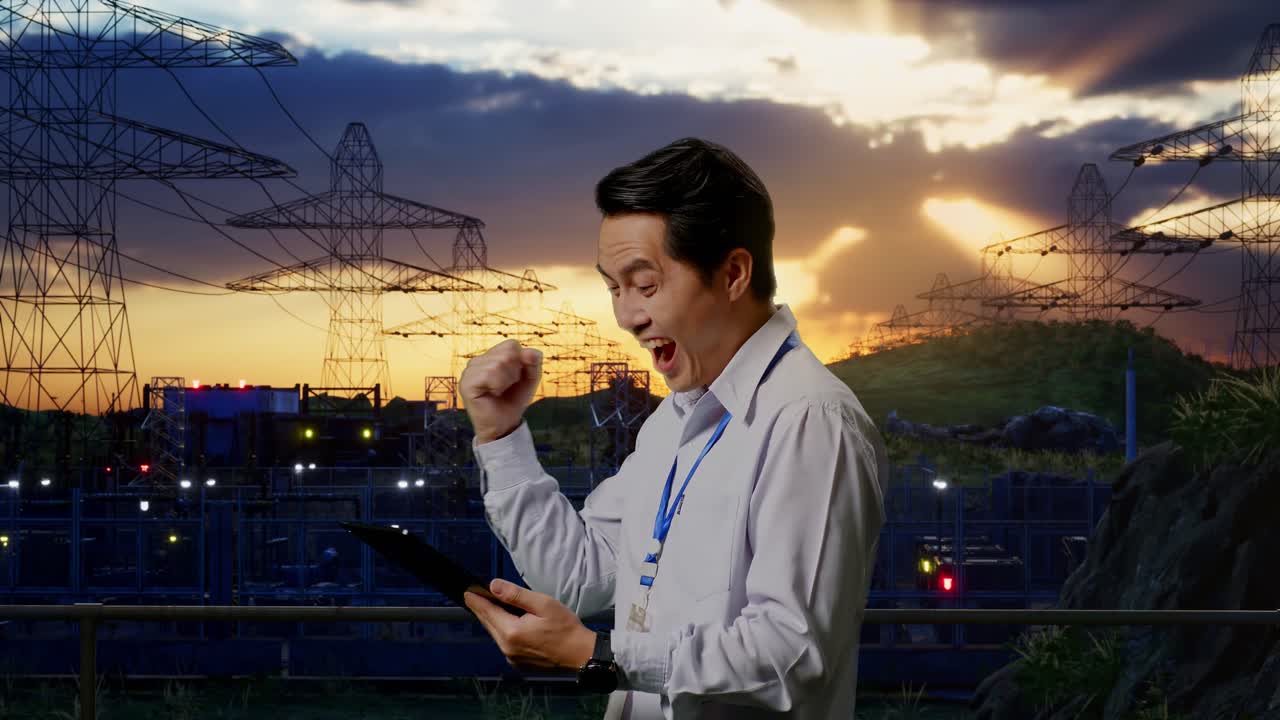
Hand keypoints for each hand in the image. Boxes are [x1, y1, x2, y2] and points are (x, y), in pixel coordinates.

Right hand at [460, 339, 542, 442]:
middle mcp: (477, 361)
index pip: (511, 344)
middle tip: (507, 386)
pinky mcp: (466, 384)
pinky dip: (497, 385)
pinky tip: (493, 393)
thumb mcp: (530, 377)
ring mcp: (469, 371)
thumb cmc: (514, 399)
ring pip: (498, 363)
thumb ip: (533, 361)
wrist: (504, 425)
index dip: (521, 362)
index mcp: (490, 356)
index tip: (516, 378)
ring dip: (507, 381)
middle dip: (515, 372)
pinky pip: (488, 374)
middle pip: (507, 353)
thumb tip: (528, 352)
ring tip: (500, 391)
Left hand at [464, 578, 596, 671]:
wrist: (579, 654)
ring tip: (491, 607)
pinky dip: (503, 632)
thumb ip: (515, 595)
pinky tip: (509, 624)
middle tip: (474, 597)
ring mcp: (512, 657)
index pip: (487, 612)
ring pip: (495, 634)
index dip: (476, 600)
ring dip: (493, 621)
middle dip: (482, 609)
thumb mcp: (542, 604)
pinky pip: (504, 644)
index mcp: (511, 631)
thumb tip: (493, 586)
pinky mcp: (518, 663)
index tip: (467, 592)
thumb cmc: (565, 627)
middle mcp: (507, 647)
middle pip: (488, 624)